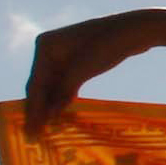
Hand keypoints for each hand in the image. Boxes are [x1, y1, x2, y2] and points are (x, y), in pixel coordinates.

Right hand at [25, 12, 160, 128]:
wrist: (135, 30)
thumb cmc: (106, 46)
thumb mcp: (81, 71)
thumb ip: (62, 93)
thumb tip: (48, 115)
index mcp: (44, 46)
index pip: (35, 84)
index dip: (33, 109)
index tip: (30, 130)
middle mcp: (49, 49)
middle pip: (41, 85)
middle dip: (40, 109)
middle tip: (35, 134)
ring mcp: (63, 54)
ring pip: (53, 85)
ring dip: (51, 105)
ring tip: (46, 128)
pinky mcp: (77, 60)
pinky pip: (65, 83)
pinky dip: (63, 97)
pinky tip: (61, 114)